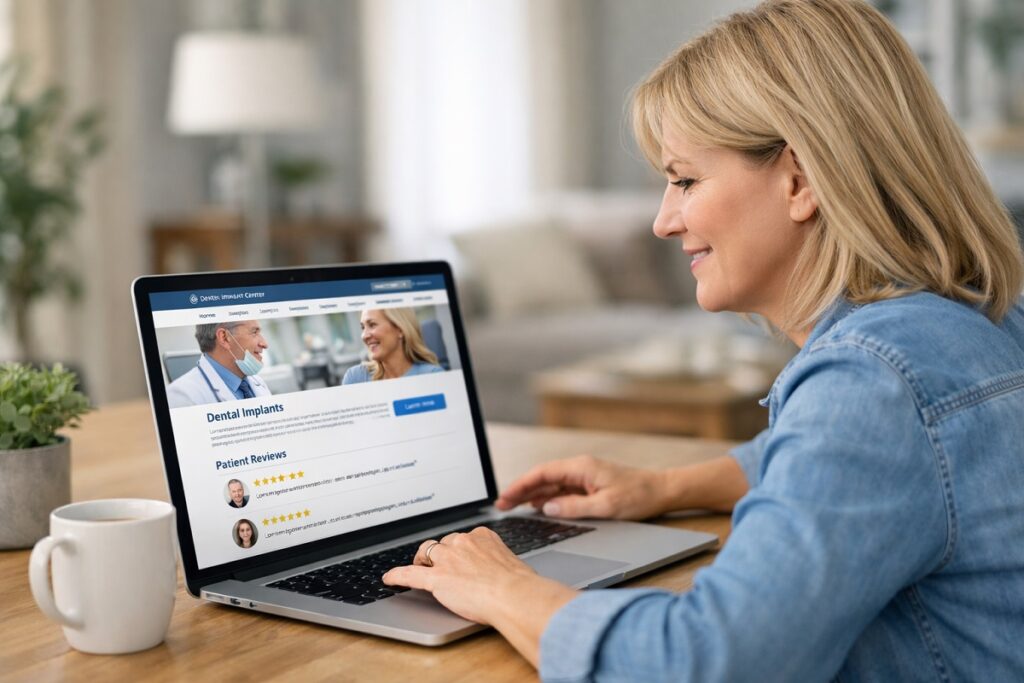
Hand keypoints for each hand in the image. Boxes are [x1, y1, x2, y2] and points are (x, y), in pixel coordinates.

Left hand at [383, 528, 576, 665]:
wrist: (514, 595)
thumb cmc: (520, 584)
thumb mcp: (512, 563)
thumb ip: (499, 561)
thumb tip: (503, 572)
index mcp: (482, 536)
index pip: (463, 538)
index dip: (457, 549)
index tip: (457, 555)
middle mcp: (462, 542)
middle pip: (443, 543)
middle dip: (439, 553)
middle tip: (439, 564)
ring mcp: (447, 559)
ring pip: (427, 553)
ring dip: (422, 560)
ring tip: (419, 567)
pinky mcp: (436, 578)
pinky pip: (410, 574)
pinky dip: (397, 575)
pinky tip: (389, 578)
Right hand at [495, 455, 669, 519]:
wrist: (662, 491)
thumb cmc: (639, 496)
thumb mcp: (607, 506)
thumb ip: (575, 507)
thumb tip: (548, 508)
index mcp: (581, 467)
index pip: (542, 473)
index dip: (520, 485)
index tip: (505, 497)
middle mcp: (579, 469)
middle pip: (542, 478)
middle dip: (520, 490)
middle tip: (501, 505)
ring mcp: (583, 477)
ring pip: (550, 484)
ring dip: (531, 495)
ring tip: (512, 507)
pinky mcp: (588, 486)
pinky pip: (561, 491)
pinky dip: (546, 499)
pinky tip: (538, 508)